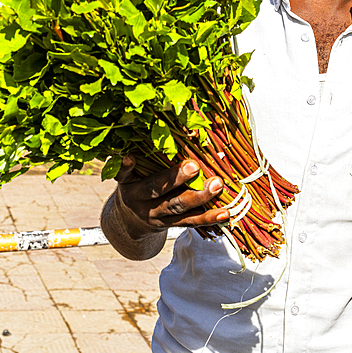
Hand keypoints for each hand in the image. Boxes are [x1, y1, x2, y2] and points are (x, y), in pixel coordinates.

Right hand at [113, 155, 228, 235]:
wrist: (131, 222)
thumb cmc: (136, 186)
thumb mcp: (132, 174)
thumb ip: (142, 157)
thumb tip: (162, 127)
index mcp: (129, 185)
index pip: (127, 174)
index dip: (128, 167)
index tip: (130, 157)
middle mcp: (139, 201)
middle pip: (157, 190)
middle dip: (176, 178)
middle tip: (194, 166)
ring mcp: (156, 216)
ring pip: (177, 207)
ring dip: (199, 196)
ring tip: (217, 185)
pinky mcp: (170, 225)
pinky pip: (190, 222)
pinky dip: (208, 218)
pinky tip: (224, 213)